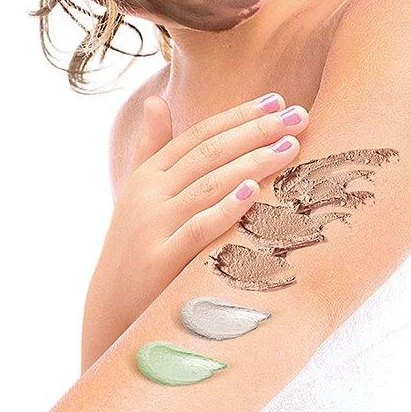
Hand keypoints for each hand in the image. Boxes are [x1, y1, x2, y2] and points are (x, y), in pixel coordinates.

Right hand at [83, 90, 309, 354]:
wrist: (110, 311)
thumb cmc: (136, 250)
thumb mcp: (137, 197)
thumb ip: (151, 150)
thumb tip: (156, 100)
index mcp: (147, 176)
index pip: (199, 135)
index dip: (239, 115)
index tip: (278, 100)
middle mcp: (147, 196)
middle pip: (209, 154)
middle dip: (257, 131)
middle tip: (300, 115)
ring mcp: (152, 227)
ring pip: (208, 185)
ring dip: (253, 162)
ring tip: (292, 147)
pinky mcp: (160, 262)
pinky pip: (198, 229)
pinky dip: (225, 208)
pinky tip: (254, 191)